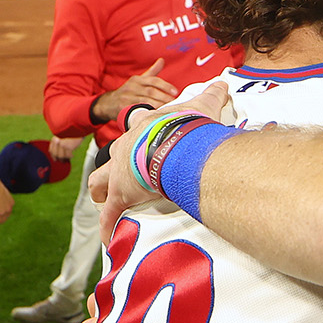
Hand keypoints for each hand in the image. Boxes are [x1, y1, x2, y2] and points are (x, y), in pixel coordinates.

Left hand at [49, 135, 84, 161]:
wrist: (78, 127)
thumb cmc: (71, 132)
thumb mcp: (62, 135)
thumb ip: (58, 142)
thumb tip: (58, 154)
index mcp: (54, 139)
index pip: (51, 150)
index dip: (53, 156)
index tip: (55, 159)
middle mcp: (57, 142)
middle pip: (56, 154)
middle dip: (59, 159)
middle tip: (62, 161)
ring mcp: (63, 145)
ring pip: (61, 156)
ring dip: (65, 159)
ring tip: (68, 159)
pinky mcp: (68, 147)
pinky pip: (68, 155)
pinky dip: (70, 156)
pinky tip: (72, 155)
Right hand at [90, 60, 178, 124]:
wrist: (108, 103)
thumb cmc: (128, 91)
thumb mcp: (138, 80)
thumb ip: (152, 72)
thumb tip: (162, 60)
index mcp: (137, 80)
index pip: (153, 80)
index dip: (165, 86)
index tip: (175, 92)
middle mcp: (132, 87)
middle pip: (151, 91)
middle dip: (164, 97)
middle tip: (174, 102)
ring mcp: (127, 97)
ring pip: (146, 101)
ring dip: (158, 105)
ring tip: (168, 109)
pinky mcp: (123, 107)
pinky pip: (138, 109)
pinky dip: (147, 112)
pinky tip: (155, 115)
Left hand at [90, 82, 232, 237]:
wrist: (177, 144)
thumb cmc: (188, 125)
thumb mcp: (202, 106)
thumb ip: (212, 95)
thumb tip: (223, 84)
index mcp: (143, 127)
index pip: (136, 128)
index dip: (139, 136)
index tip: (144, 144)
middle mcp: (125, 147)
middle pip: (112, 156)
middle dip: (114, 167)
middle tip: (123, 177)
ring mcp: (120, 171)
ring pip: (100, 181)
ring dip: (102, 193)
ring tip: (107, 203)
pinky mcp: (121, 194)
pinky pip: (110, 214)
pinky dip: (109, 226)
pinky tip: (110, 238)